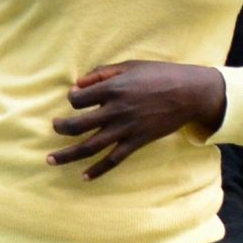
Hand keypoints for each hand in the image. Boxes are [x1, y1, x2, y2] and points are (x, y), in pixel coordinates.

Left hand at [49, 62, 227, 179]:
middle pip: (77, 125)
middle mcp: (116, 111)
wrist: (191, 93)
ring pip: (90, 146)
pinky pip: (114, 159)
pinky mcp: (137, 141)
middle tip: (54, 127)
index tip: (75, 98)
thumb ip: (101, 73)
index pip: (77, 100)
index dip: (72, 98)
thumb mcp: (129, 65)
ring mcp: (126, 128)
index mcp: (112, 89)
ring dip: (67, 155)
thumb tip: (77, 84)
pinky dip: (98, 170)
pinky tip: (84, 177)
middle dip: (60, 128)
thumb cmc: (160, 75)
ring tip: (50, 159)